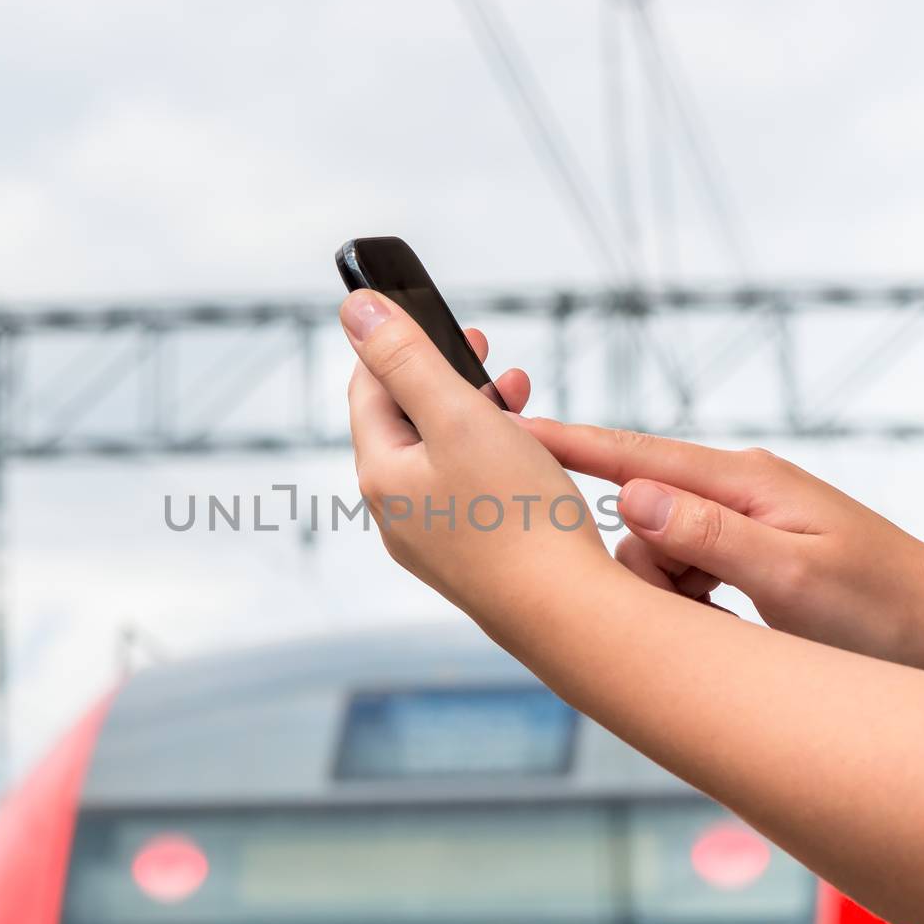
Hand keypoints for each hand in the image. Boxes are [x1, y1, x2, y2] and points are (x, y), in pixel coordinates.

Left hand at [339, 290, 615, 626]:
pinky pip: (470, 488)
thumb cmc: (518, 517)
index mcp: (381, 475)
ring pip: (444, 454)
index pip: (368, 391)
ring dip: (477, 411)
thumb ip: (405, 359)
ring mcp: (434, 539)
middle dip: (445, 374)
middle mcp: (397, 512)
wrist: (569, 615)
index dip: (396, 343)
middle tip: (482, 344)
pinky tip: (529, 451)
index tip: (433, 314)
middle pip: (407, 421)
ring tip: (519, 391)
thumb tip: (354, 309)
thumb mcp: (459, 416)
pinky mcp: (472, 557)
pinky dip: (493, 454)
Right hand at [516, 418, 923, 662]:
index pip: (634, 454)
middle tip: (702, 607)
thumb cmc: (884, 611)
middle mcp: (738, 487)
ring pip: (657, 547)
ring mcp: (745, 517)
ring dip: (674, 592)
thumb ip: (708, 535)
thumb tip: (629, 494)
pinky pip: (687, 567)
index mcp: (744, 480)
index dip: (567, 446)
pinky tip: (732, 623)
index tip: (509, 432)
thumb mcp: (792, 579)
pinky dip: (693, 601)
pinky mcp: (751, 549)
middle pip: (638, 512)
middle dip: (644, 566)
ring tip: (730, 622)